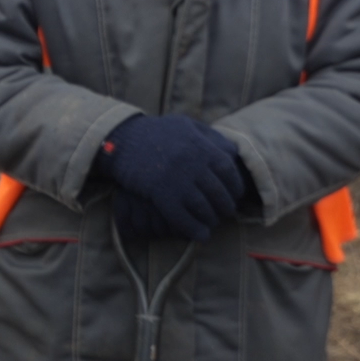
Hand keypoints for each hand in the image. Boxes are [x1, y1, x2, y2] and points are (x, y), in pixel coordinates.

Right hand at [96, 114, 245, 241]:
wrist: (124, 140)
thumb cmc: (156, 132)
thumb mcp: (185, 124)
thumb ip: (210, 136)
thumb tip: (232, 151)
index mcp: (201, 146)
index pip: (228, 171)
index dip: (235, 185)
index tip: (235, 194)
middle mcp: (193, 163)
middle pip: (219, 192)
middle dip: (225, 205)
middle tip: (226, 212)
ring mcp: (177, 179)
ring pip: (203, 207)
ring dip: (211, 219)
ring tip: (212, 223)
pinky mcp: (161, 193)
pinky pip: (182, 217)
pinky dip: (194, 229)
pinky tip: (200, 235)